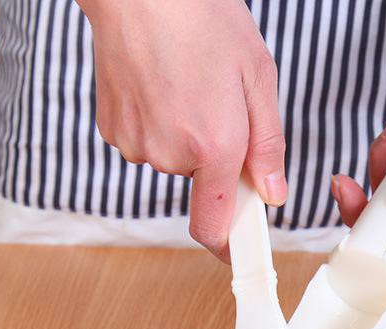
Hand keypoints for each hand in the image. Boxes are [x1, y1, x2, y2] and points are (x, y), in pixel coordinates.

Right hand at [79, 0, 286, 260]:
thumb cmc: (203, 18)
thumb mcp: (257, 76)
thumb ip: (267, 145)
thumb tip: (272, 195)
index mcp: (214, 145)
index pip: (215, 226)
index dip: (229, 245)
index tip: (240, 249)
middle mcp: (171, 155)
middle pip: (200, 183)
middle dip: (214, 158)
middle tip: (218, 105)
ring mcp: (137, 145)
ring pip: (172, 161)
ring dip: (185, 138)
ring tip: (186, 85)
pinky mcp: (113, 131)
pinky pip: (146, 143)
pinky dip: (158, 124)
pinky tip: (160, 85)